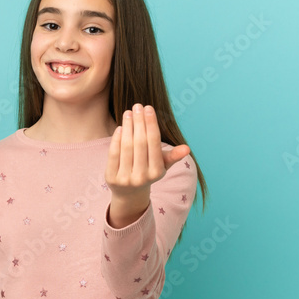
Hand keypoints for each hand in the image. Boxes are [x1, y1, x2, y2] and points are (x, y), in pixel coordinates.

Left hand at [105, 104, 190, 227]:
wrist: (130, 193)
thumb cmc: (148, 172)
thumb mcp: (162, 165)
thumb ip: (173, 156)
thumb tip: (187, 149)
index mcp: (156, 172)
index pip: (153, 143)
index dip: (150, 124)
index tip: (148, 108)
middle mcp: (141, 177)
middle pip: (139, 143)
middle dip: (138, 122)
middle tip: (137, 106)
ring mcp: (125, 178)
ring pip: (126, 147)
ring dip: (127, 127)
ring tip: (128, 112)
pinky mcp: (111, 178)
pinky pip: (113, 154)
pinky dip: (116, 139)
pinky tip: (120, 127)